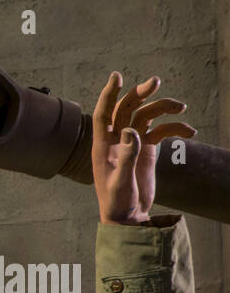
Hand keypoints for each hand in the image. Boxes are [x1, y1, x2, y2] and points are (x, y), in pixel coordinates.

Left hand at [92, 72, 194, 224]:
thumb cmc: (117, 202)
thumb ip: (126, 156)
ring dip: (163, 107)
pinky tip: (189, 132)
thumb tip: (130, 130)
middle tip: (156, 81)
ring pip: (146, 115)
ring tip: (181, 107)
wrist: (128, 216)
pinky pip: (162, 131)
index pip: (103, 114)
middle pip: (126, 108)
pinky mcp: (147, 149)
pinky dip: (175, 127)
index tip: (117, 76)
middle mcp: (117, 140)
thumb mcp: (121, 182)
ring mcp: (132, 143)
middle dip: (140, 93)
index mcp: (103, 146)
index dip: (109, 94)